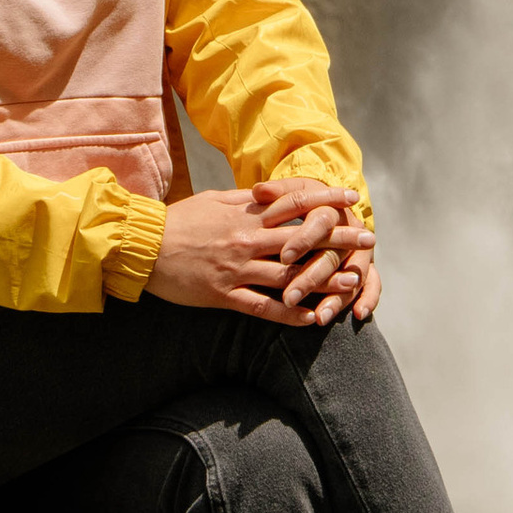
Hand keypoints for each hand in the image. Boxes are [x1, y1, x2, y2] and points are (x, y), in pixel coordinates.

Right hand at [144, 182, 376, 325]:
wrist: (143, 246)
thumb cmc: (178, 220)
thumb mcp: (213, 200)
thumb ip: (245, 199)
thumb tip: (271, 194)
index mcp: (246, 214)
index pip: (296, 204)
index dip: (327, 202)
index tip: (352, 201)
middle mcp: (247, 240)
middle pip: (302, 240)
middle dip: (339, 240)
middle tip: (369, 241)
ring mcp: (238, 269)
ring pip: (290, 275)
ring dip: (325, 279)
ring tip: (354, 282)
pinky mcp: (225, 295)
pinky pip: (264, 307)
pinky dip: (291, 314)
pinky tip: (312, 318)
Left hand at [256, 178, 379, 326]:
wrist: (328, 206)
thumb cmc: (302, 202)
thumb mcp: (290, 192)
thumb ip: (276, 193)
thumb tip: (259, 190)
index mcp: (330, 209)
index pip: (320, 222)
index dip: (304, 239)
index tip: (285, 256)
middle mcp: (350, 230)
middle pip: (333, 254)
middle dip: (312, 277)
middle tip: (290, 296)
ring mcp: (360, 250)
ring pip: (353, 274)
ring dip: (337, 297)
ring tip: (320, 317)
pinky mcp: (367, 267)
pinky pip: (373, 284)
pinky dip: (369, 299)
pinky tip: (358, 315)